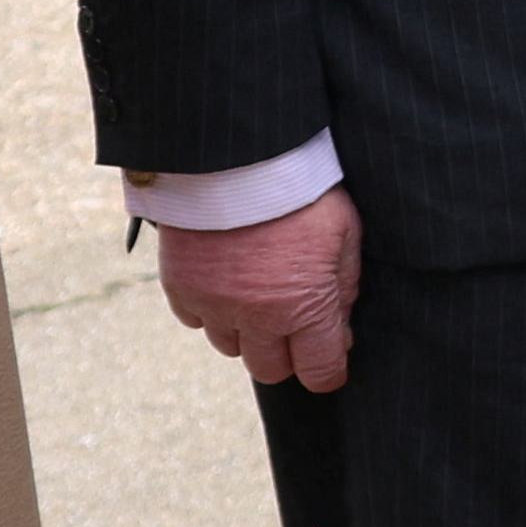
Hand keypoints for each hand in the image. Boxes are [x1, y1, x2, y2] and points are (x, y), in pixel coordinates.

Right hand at [160, 187, 358, 391]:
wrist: (237, 153)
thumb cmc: (301, 188)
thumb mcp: (345, 233)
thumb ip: (344, 287)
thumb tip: (340, 330)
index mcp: (304, 308)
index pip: (319, 373)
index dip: (327, 369)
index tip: (327, 356)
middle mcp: (256, 317)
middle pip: (270, 370)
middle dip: (285, 353)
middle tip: (292, 319)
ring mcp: (214, 304)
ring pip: (229, 347)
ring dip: (245, 330)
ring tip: (255, 292)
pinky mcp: (180, 286)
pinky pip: (194, 320)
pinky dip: (209, 309)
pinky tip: (224, 279)